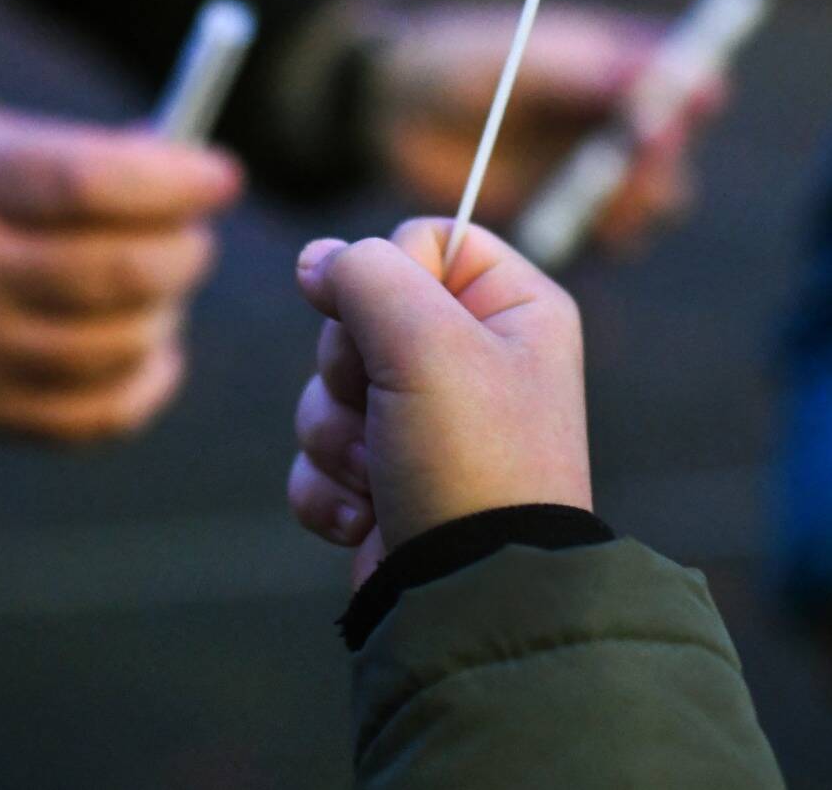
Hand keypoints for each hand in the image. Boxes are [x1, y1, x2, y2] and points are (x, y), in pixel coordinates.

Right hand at [0, 105, 241, 441]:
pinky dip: (147, 381)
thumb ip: (87, 152)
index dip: (173, 182)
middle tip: (195, 237)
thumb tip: (194, 166)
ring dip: (167, 312)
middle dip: (184, 251)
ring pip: (117, 347)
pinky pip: (97, 416)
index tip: (222, 176)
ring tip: (161, 288)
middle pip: (113, 273)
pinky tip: (150, 346)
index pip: (89, 185)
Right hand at [284, 218, 590, 585]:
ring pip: (328, 384)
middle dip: (351, 368)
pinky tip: (367, 516)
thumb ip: (365, 273)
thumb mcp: (424, 339)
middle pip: (360, 310)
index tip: (393, 322)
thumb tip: (317, 260)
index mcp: (513, 308)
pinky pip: (319, 451)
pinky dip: (328, 485)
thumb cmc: (471, 461)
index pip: (424, 237)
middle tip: (390, 407)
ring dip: (336, 434)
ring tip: (384, 473)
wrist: (471, 595)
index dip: (388, 274)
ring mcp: (429, 422)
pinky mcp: (388, 477)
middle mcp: (476, 358)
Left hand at [371, 3, 721, 249]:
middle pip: (674, 153)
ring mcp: (593, 171)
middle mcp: (617, 120)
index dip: (695, 92)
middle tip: (637, 159)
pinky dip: (606, 237)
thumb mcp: (519, 60)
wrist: (394, 111)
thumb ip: (585, 75)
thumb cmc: (456, 62)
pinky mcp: (564, 214)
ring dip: (637, 203)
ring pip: (649, 201)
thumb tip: (654, 86)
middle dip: (663, 160)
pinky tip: (586, 228)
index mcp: (618, 64)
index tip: (690, 102)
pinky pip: (607, 237)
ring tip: (604, 195)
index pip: (685, 77)